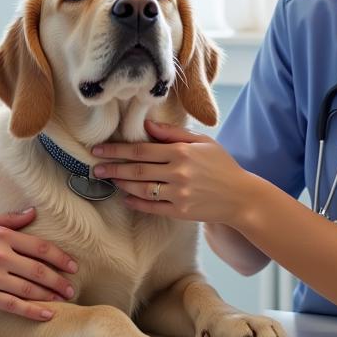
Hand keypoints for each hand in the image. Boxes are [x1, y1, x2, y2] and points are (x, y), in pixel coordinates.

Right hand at [0, 208, 77, 320]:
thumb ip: (10, 219)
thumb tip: (33, 212)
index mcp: (3, 236)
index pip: (41, 247)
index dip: (60, 258)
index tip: (73, 265)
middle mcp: (2, 256)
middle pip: (39, 270)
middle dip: (59, 280)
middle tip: (72, 288)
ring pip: (29, 288)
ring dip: (50, 295)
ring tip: (63, 300)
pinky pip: (12, 305)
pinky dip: (32, 310)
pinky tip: (46, 314)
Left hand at [91, 120, 259, 225]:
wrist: (241, 197)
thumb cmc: (222, 165)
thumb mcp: (202, 142)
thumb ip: (174, 134)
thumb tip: (148, 125)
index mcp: (181, 152)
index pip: (141, 149)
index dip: (117, 150)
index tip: (99, 150)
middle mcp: (178, 172)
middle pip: (137, 170)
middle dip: (113, 168)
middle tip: (95, 167)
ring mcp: (179, 193)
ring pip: (141, 189)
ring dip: (122, 185)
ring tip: (109, 180)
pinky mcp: (180, 211)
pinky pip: (152, 207)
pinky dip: (136, 203)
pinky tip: (125, 198)